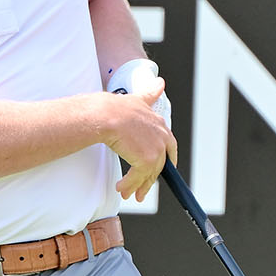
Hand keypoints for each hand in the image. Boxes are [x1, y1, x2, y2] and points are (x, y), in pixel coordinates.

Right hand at [105, 79, 176, 200]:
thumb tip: (160, 82)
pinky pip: (137, 178)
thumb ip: (150, 94)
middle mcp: (161, 137)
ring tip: (127, 193)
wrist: (106, 115)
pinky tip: (120, 188)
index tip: (158, 168)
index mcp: (160, 124)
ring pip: (148, 174)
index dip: (165, 160)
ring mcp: (155, 150)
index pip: (169, 146)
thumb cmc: (116, 108)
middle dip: (148, 179)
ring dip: (136, 186)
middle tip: (140, 190)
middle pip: (159, 165)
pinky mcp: (146, 160)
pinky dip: (129, 185)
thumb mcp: (137, 99)